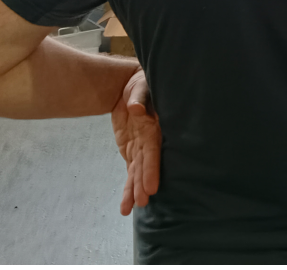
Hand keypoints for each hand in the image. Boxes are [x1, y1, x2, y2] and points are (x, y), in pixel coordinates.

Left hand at [111, 68, 160, 215]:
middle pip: (147, 164)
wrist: (129, 87)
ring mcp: (142, 148)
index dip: (152, 167)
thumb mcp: (140, 86)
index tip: (151, 186)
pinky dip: (129, 188)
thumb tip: (136, 108)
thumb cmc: (140, 83)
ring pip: (138, 172)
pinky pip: (131, 172)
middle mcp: (151, 140)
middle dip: (144, 182)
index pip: (154, 149)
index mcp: (156, 126)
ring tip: (134, 207)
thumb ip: (139, 96)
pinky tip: (127, 206)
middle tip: (144, 200)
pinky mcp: (133, 152)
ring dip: (136, 189)